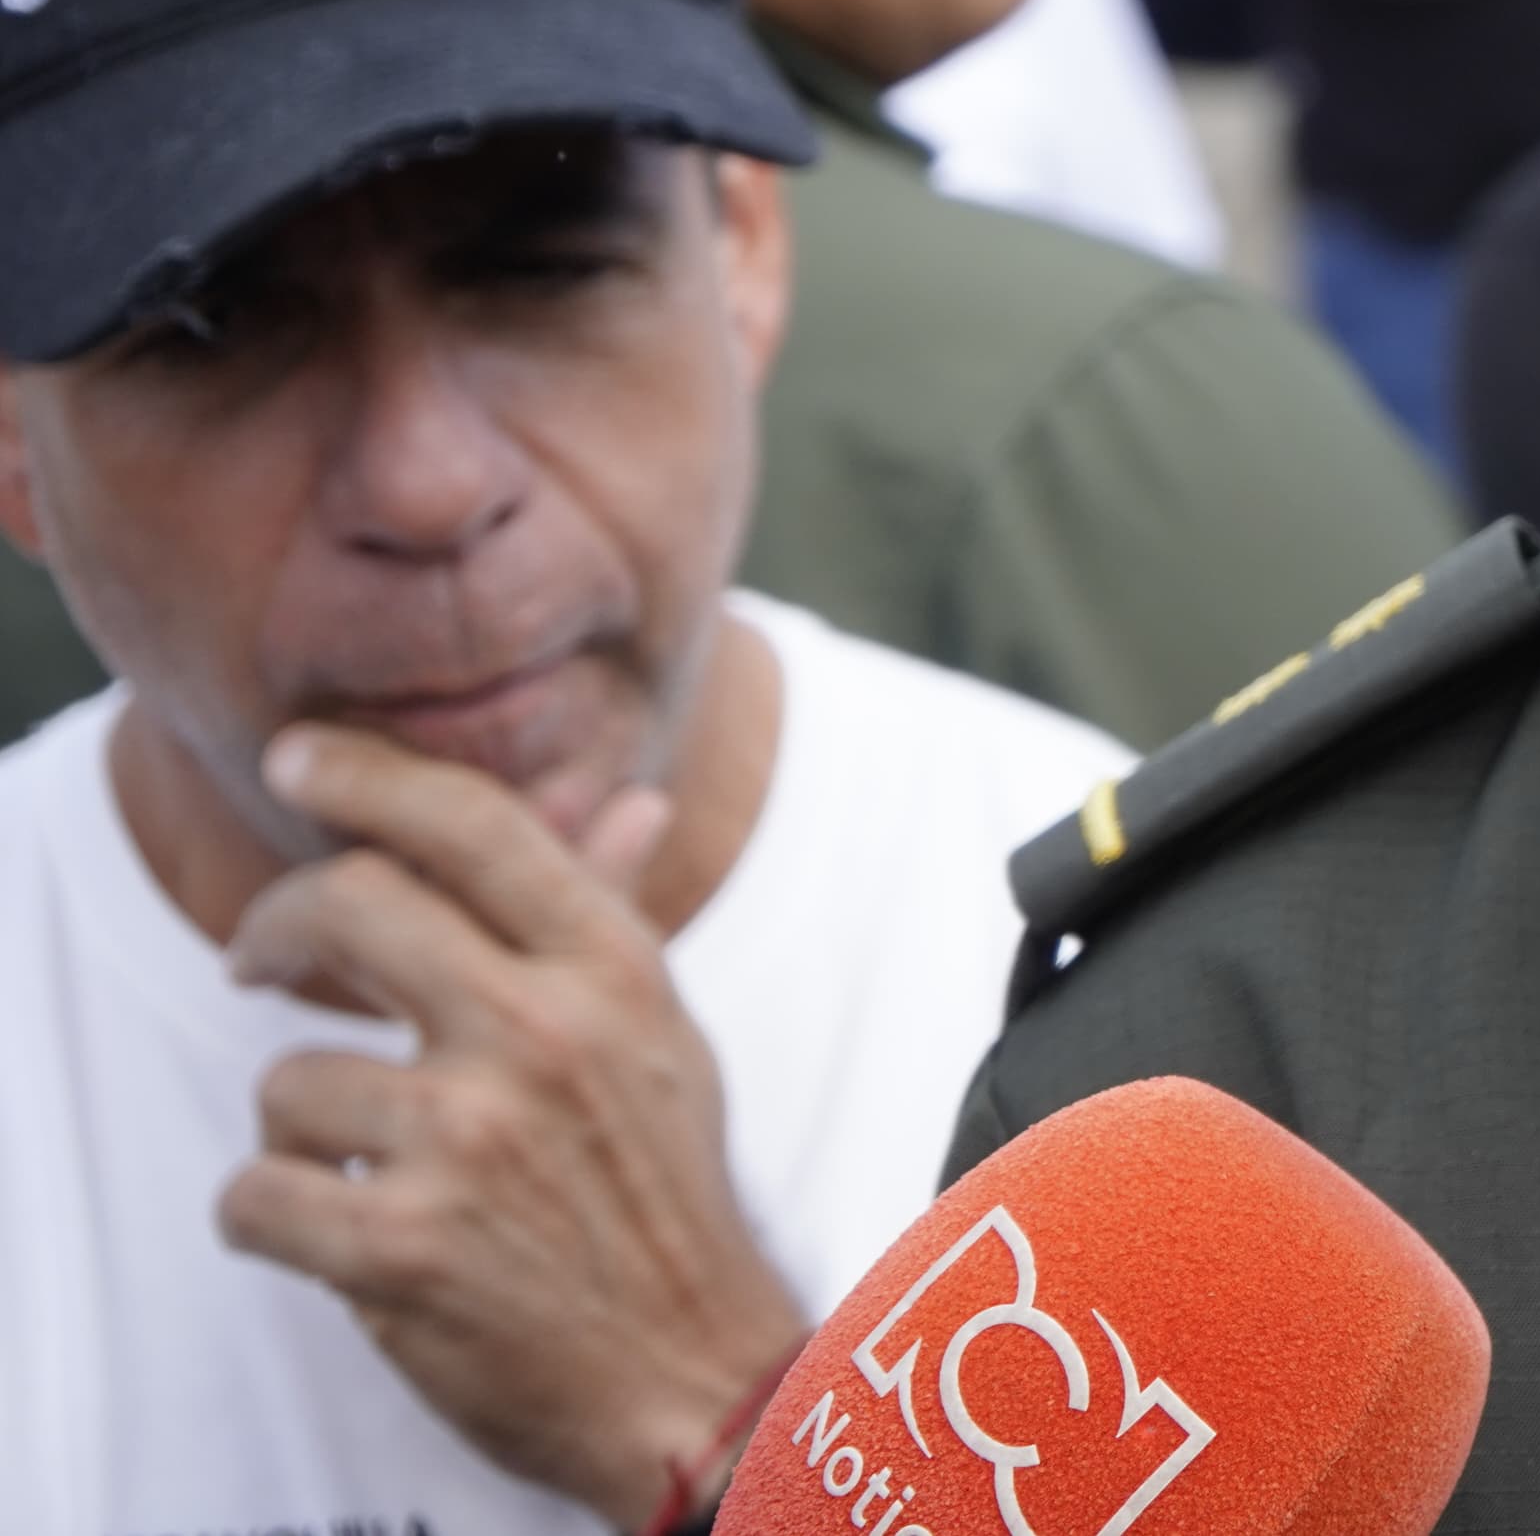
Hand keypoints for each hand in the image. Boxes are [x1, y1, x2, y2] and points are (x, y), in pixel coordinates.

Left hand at [213, 724, 803, 1529]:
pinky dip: (272, 1221)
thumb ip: (610, 912)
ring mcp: (471, 1141)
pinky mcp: (401, 1248)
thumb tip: (621, 797)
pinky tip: (336, 1235)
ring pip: (288, 1082)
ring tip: (367, 1167)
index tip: (297, 757)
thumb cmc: (664, 1197)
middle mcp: (546, 1036)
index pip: (476, 826)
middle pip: (355, 907)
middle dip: (277, 927)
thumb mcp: (659, 1038)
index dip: (369, 778)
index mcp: (614, 973)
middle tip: (258, 960)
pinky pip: (255, 1197)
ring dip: (299, 1132)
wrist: (689, 1376)